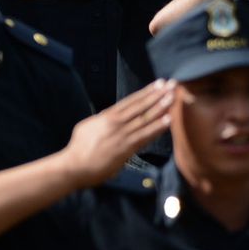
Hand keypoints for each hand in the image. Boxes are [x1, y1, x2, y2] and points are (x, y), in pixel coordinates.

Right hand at [59, 80, 175, 186]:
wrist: (75, 165)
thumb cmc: (79, 148)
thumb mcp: (87, 127)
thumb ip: (100, 120)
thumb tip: (107, 116)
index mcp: (106, 116)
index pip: (130, 101)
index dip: (146, 92)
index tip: (158, 84)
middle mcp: (116, 122)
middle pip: (140, 106)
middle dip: (157, 94)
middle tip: (172, 84)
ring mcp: (122, 135)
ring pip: (145, 118)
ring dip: (161, 107)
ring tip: (173, 97)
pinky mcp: (127, 148)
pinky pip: (145, 135)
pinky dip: (157, 127)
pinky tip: (168, 120)